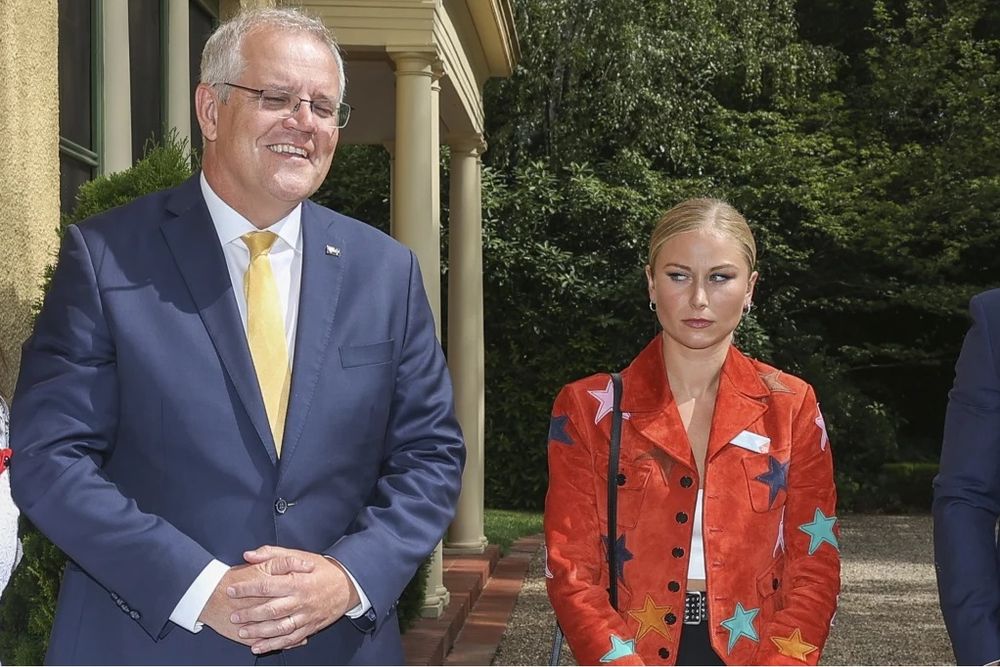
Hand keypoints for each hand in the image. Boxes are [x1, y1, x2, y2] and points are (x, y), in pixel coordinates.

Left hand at [199, 555, 315, 645]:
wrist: (348, 584)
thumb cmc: (321, 569)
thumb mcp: (299, 555)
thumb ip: (272, 554)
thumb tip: (248, 555)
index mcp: (297, 581)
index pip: (267, 586)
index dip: (247, 589)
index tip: (231, 590)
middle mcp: (301, 600)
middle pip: (271, 610)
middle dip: (250, 614)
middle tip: (234, 615)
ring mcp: (306, 616)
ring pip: (280, 628)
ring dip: (259, 632)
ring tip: (242, 632)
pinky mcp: (311, 627)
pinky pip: (290, 639)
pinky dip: (274, 644)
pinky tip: (259, 646)